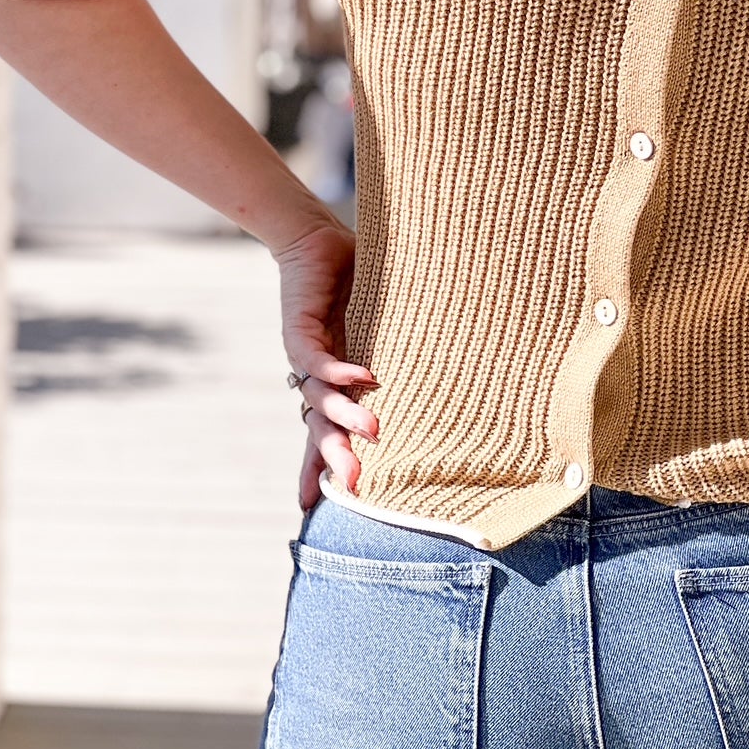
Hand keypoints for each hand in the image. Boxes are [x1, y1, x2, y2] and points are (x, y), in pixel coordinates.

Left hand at [276, 218, 379, 510]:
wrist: (314, 240)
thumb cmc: (355, 284)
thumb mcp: (380, 332)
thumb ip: (398, 357)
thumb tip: (449, 381)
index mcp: (332, 383)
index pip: (326, 432)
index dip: (322, 466)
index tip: (321, 507)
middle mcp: (315, 376)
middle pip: (320, 427)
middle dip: (337, 457)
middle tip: (356, 485)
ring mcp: (305, 354)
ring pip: (320, 397)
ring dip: (345, 414)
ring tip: (372, 430)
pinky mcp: (299, 328)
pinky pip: (317, 357)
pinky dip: (339, 369)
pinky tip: (364, 376)